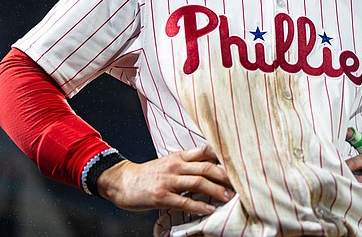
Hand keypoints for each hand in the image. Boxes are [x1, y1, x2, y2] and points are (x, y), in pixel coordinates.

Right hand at [96, 144, 234, 214]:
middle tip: (240, 184)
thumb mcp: (168, 162)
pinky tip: (209, 210)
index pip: (204, 151)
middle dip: (225, 176)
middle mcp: (175, 166)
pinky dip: (198, 206)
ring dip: (216, 191)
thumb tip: (210, 167)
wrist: (122, 181)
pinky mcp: (161, 196)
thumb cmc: (148, 174)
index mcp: (178, 157)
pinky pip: (184, 201)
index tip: (237, 163)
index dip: (222, 156)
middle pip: (206, 167)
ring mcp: (168, 181)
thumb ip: (187, 163)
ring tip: (229, 197)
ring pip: (198, 183)